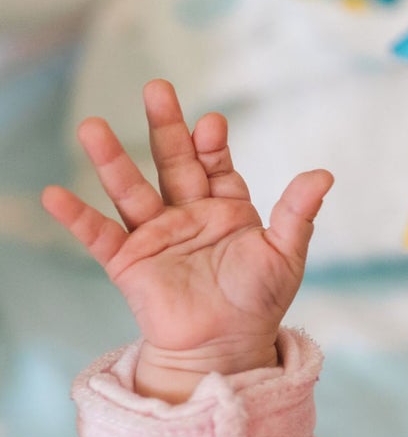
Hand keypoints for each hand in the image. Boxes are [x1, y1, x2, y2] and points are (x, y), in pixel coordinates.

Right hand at [43, 80, 332, 402]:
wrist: (227, 348)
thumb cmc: (259, 302)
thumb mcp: (284, 254)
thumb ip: (297, 214)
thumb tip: (324, 173)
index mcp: (226, 207)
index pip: (215, 163)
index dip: (212, 144)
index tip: (211, 125)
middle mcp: (188, 214)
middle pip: (172, 161)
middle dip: (166, 127)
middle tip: (157, 89)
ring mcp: (156, 235)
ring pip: (131, 190)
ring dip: (111, 160)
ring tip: (91, 127)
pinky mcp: (129, 263)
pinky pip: (99, 236)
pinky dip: (76, 217)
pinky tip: (54, 194)